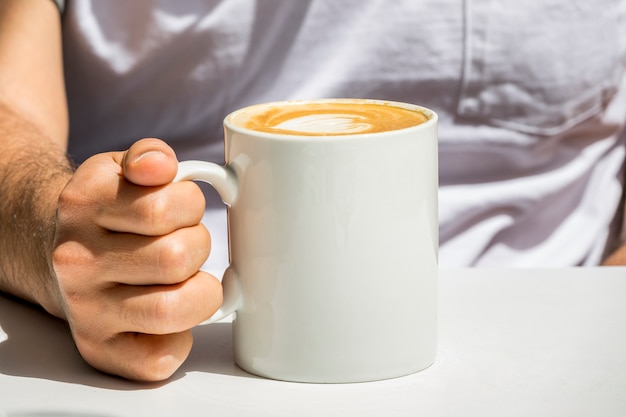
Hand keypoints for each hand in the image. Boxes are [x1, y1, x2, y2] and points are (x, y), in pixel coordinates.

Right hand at [52, 138, 221, 380]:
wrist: (58, 249)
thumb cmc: (109, 211)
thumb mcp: (122, 168)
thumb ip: (150, 156)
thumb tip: (161, 165)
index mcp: (84, 205)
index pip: (164, 206)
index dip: (190, 205)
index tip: (181, 209)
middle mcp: (77, 260)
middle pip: (176, 257)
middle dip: (198, 246)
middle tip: (185, 245)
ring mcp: (85, 308)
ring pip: (174, 308)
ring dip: (200, 292)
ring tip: (186, 280)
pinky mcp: (97, 348)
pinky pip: (159, 357)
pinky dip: (181, 338)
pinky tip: (172, 312)